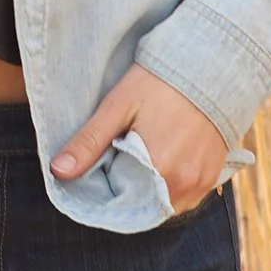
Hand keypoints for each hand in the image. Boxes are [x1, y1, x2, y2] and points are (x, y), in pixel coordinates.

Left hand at [50, 66, 228, 213]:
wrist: (211, 63)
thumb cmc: (161, 81)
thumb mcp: (119, 106)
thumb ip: (89, 141)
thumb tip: (58, 171)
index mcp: (158, 170)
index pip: (120, 204)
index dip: (106, 190)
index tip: (101, 169)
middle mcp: (183, 183)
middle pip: (143, 207)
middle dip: (127, 192)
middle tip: (119, 161)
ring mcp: (201, 182)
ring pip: (164, 205)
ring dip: (148, 193)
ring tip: (140, 161)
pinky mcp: (212, 176)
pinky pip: (185, 198)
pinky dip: (169, 189)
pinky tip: (161, 164)